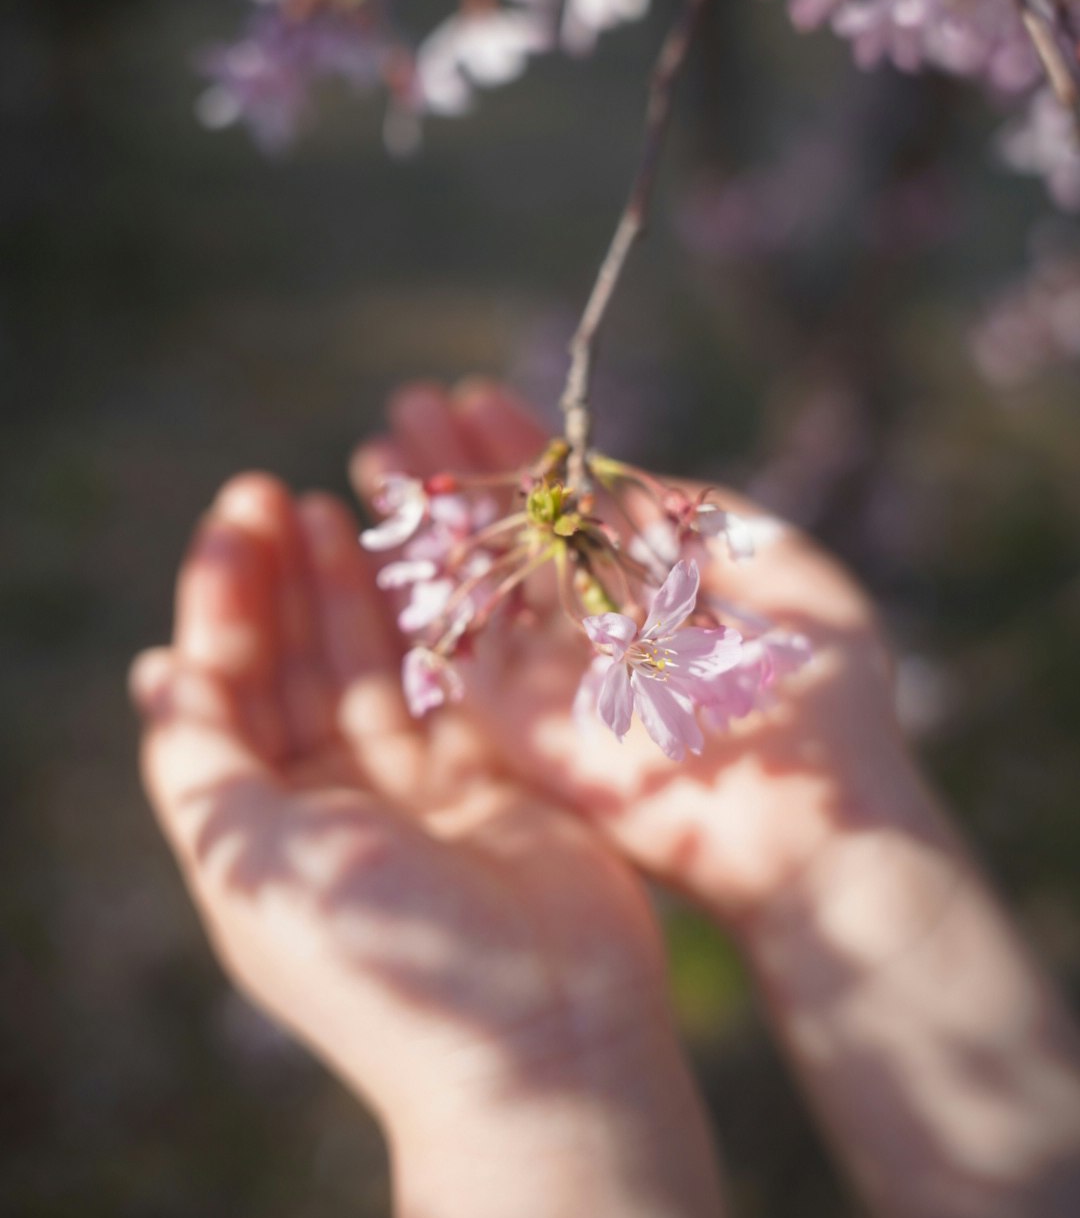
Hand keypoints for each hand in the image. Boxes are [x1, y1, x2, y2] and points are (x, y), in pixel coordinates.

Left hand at [131, 472, 676, 1132]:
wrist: (544, 1047)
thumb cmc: (386, 960)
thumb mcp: (254, 860)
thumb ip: (199, 759)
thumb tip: (153, 671)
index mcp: (265, 831)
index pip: (227, 691)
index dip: (226, 601)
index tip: (240, 517)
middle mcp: (335, 809)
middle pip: (297, 670)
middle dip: (284, 581)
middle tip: (279, 491)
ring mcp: (421, 795)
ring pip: (377, 667)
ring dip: (354, 591)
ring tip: (339, 503)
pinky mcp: (501, 784)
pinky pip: (461, 686)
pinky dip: (442, 625)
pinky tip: (428, 562)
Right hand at [351, 380, 931, 926]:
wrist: (814, 823)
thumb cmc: (826, 699)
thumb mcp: (787, 567)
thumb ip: (707, 518)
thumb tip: (633, 477)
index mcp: (657, 591)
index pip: (573, 507)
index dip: (526, 449)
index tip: (477, 394)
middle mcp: (597, 630)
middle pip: (510, 536)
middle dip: (460, 472)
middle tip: (407, 407)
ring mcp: (556, 681)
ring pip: (472, 582)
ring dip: (428, 516)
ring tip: (379, 446)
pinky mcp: (523, 734)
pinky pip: (456, 652)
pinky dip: (421, 591)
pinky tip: (389, 526)